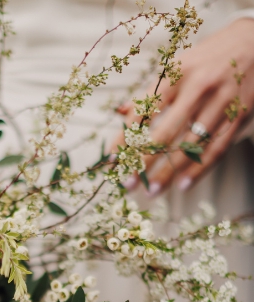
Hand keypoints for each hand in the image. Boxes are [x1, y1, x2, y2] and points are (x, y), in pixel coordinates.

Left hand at [116, 18, 253, 193]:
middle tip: (128, 184)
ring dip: (169, 173)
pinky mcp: (240, 112)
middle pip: (165, 133)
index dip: (125, 139)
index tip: (113, 162)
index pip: (143, 111)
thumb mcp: (178, 66)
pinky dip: (199, 169)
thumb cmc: (207, 59)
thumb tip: (119, 112)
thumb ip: (151, 92)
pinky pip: (216, 148)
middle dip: (143, 162)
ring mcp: (221, 100)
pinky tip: (183, 184)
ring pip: (190, 145)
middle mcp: (198, 86)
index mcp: (177, 72)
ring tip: (152, 191)